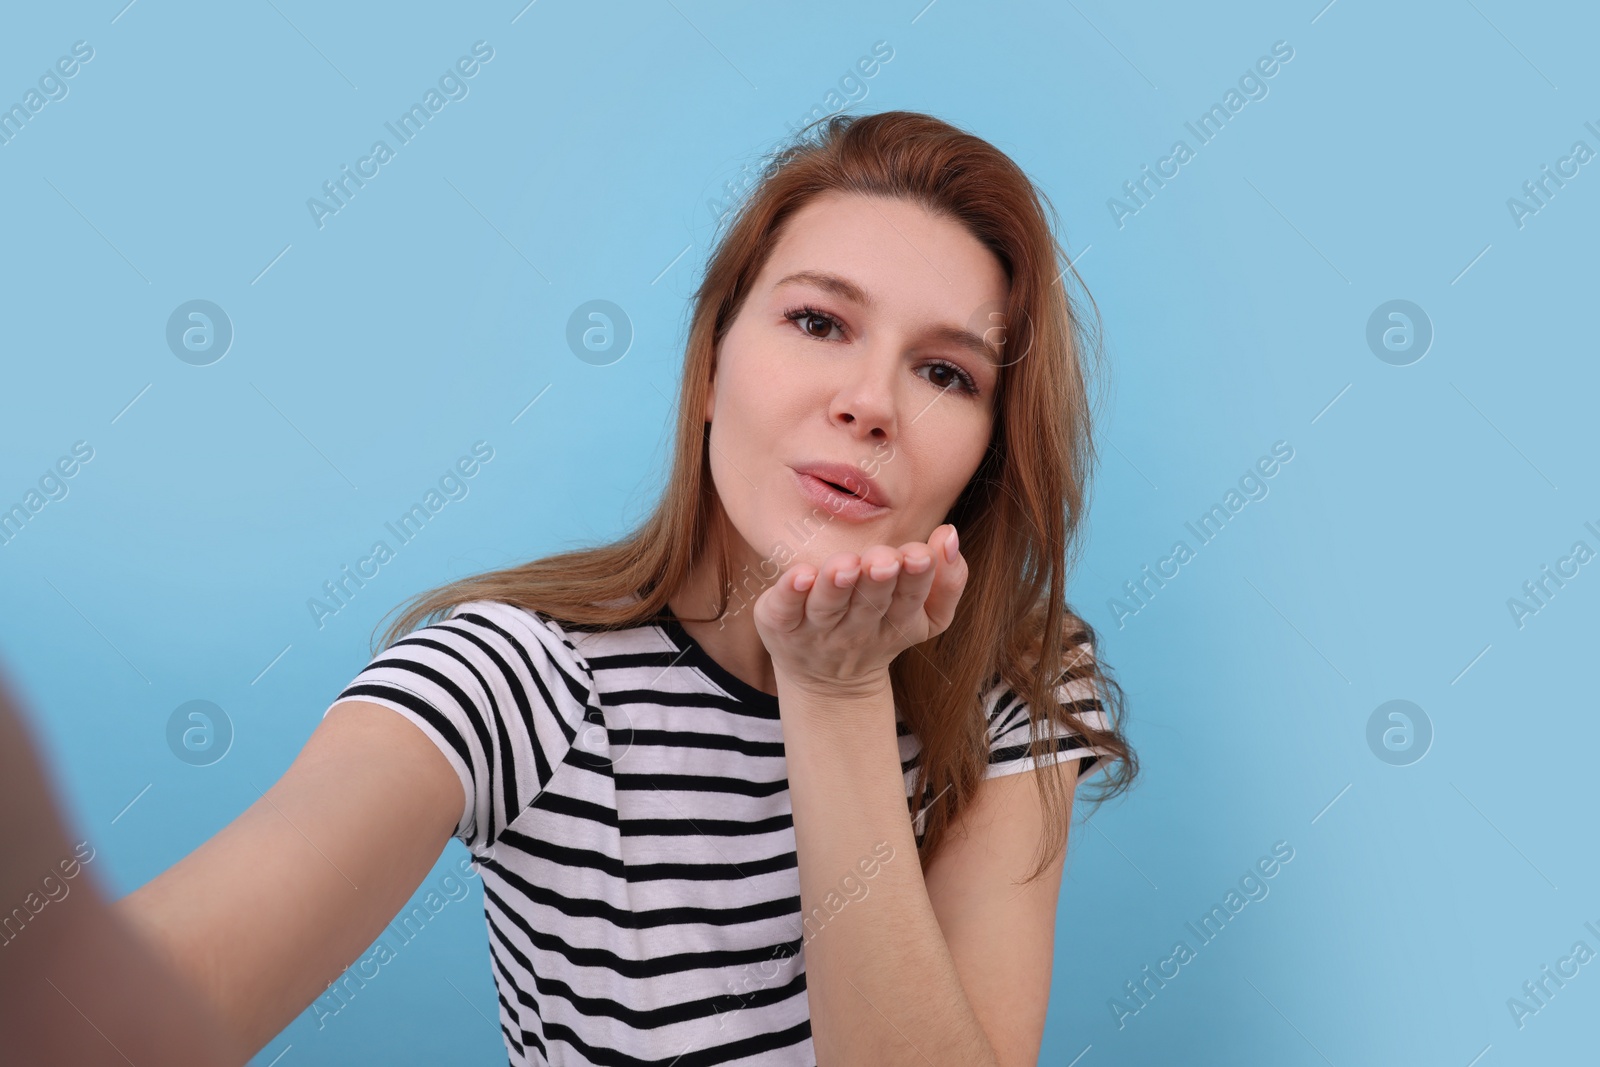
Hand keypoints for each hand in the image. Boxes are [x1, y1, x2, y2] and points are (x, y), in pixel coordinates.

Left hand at [752, 523, 967, 695]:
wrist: (827, 681)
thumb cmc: (880, 627)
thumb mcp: (927, 616)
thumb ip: (948, 579)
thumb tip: (949, 533)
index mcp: (897, 622)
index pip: (910, 598)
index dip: (917, 577)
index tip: (919, 554)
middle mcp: (857, 629)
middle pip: (869, 603)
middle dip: (878, 579)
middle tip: (883, 560)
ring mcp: (817, 630)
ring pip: (827, 606)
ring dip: (836, 586)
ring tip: (844, 565)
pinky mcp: (781, 625)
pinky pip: (784, 610)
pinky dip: (789, 593)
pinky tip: (798, 575)